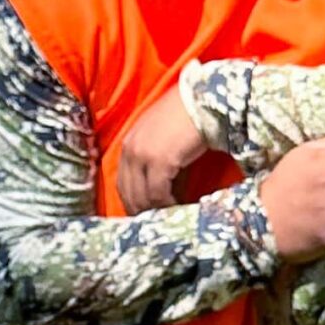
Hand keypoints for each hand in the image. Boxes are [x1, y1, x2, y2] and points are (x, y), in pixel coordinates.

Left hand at [115, 88, 216, 210]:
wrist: (202, 100)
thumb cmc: (187, 116)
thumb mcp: (162, 136)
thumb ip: (155, 158)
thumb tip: (161, 189)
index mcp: (129, 143)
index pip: (123, 182)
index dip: (132, 202)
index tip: (145, 215)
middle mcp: (130, 150)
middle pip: (129, 192)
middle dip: (142, 211)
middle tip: (157, 223)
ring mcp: (143, 156)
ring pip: (143, 196)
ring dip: (156, 210)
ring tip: (170, 217)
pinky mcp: (159, 161)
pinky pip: (158, 194)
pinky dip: (167, 205)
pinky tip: (179, 207)